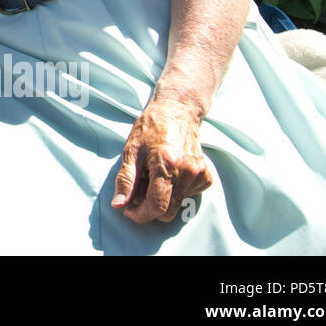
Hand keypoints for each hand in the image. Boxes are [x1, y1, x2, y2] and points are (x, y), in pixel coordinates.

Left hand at [111, 97, 211, 223]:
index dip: (140, 215)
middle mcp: (187, 172)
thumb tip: (119, 204)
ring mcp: (199, 175)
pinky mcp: (206, 177)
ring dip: (162, 198)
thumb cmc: (151, 128)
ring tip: (152, 176)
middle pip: (169, 212)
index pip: (157, 207)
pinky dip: (175, 191)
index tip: (128, 210)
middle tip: (137, 193)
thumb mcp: (131, 151)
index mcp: (167, 166)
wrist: (177, 111)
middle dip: (149, 209)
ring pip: (177, 205)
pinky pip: (187, 196)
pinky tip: (168, 173)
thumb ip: (126, 180)